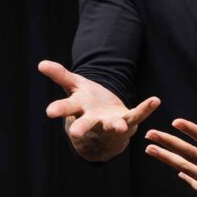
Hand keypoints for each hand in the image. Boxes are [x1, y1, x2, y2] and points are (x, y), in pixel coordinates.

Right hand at [38, 59, 159, 161]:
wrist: (106, 127)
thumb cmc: (87, 104)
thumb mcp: (75, 87)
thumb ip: (61, 75)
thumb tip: (41, 63)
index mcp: (78, 108)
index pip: (65, 108)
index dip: (58, 109)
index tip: (49, 112)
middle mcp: (92, 118)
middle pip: (85, 122)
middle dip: (80, 127)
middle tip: (74, 133)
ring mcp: (110, 122)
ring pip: (112, 125)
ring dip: (115, 126)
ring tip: (119, 126)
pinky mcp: (127, 121)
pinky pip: (138, 114)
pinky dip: (146, 108)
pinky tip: (155, 100)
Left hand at [145, 116, 196, 196]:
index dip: (191, 129)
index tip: (175, 121)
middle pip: (187, 153)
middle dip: (167, 142)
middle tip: (148, 134)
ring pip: (185, 168)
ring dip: (167, 158)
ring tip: (150, 150)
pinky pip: (195, 184)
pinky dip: (186, 177)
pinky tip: (177, 173)